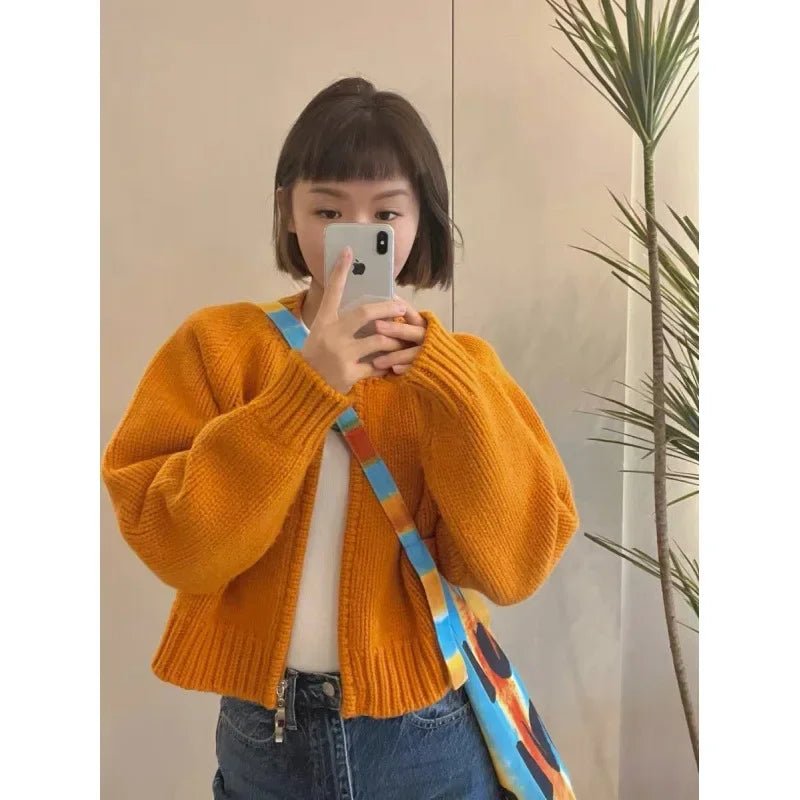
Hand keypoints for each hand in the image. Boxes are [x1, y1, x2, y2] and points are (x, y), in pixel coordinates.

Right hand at [299, 246, 408, 393]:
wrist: (304, 391)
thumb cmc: (314, 360)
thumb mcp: (319, 336)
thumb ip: (337, 323)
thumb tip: (365, 310)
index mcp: (323, 322)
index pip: (332, 291)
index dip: (340, 271)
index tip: (349, 251)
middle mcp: (332, 335)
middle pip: (365, 313)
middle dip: (387, 308)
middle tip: (401, 306)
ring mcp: (342, 355)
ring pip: (379, 340)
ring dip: (395, 340)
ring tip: (402, 340)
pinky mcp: (350, 374)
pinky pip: (378, 366)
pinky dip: (387, 365)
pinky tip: (392, 365)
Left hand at [371, 297, 427, 375]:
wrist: (448, 369)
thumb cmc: (427, 348)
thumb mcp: (418, 332)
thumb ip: (408, 321)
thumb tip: (391, 301)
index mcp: (426, 327)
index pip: (414, 315)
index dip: (404, 307)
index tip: (391, 300)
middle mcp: (429, 338)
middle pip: (413, 332)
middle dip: (395, 329)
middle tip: (377, 326)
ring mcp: (428, 354)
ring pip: (412, 353)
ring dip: (394, 356)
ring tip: (376, 362)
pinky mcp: (427, 369)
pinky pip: (415, 369)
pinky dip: (405, 369)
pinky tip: (393, 370)